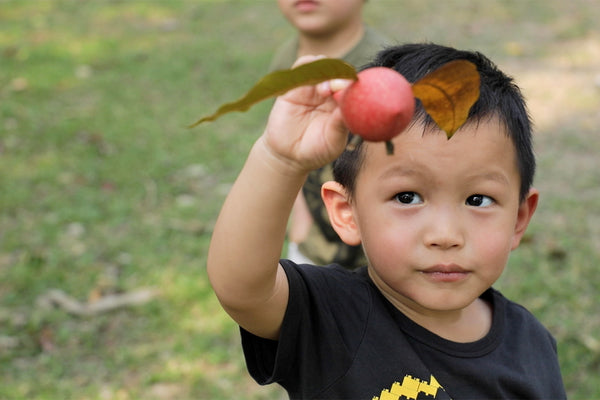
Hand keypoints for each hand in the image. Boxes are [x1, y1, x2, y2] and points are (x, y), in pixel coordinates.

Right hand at [261, 55, 352, 173]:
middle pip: (338, 70)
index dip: (353, 82)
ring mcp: (311, 87)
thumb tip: (348, 109)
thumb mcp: (333, 141)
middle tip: (340, 86)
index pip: (351, 84)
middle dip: (340, 74)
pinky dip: (307, 65)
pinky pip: (301, 67)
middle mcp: (329, 92)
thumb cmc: (316, 150)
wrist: (289, 156)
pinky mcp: (294, 86)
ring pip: (321, 65)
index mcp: (343, 103)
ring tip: (324, 90)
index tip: (354, 86)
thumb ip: (340, 125)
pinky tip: (310, 79)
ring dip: (325, 70)